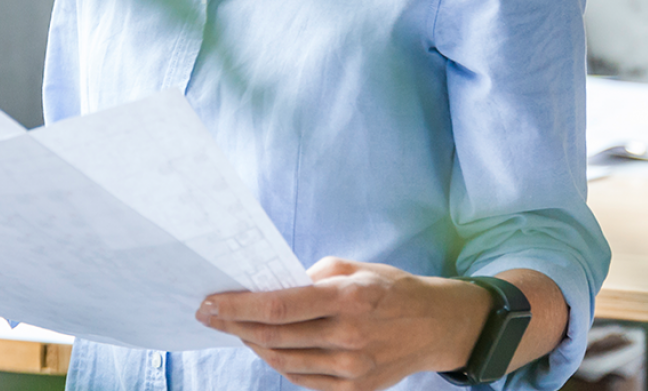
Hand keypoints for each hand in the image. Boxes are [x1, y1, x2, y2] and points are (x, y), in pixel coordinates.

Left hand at [195, 257, 490, 390]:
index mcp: (349, 298)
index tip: (210, 303)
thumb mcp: (354, 268)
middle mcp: (349, 337)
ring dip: (253, 345)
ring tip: (238, 330)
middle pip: (274, 337)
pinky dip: (280, 363)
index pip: (279, 306)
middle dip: (234, 326)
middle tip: (210, 315)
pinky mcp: (355, 390)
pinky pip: (302, 379)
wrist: (437, 327)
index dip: (238, 307)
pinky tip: (268, 348)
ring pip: (283, 362)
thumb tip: (268, 289)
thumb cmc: (391, 289)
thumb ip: (310, 278)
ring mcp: (352, 369)